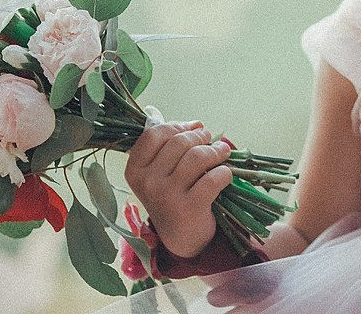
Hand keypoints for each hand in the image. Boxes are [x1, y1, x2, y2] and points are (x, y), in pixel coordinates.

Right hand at [124, 120, 233, 257]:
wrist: (180, 237)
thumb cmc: (171, 196)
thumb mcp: (159, 172)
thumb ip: (168, 146)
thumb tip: (195, 123)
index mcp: (135, 170)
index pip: (154, 134)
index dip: (177, 126)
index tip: (192, 128)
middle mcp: (147, 183)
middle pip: (179, 142)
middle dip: (200, 137)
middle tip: (210, 140)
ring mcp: (167, 196)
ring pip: (197, 157)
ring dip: (216, 151)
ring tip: (222, 152)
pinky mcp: (189, 208)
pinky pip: (213, 178)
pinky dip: (224, 173)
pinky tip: (225, 175)